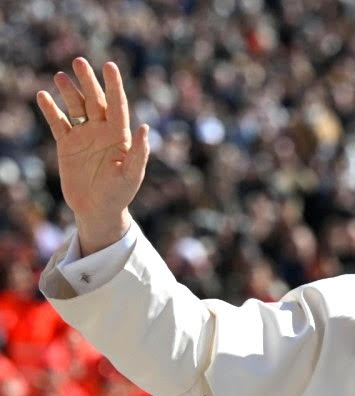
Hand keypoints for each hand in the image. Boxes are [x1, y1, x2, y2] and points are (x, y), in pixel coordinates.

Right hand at [36, 57, 148, 253]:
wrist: (98, 209)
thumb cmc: (119, 194)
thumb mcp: (131, 175)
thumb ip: (139, 153)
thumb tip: (144, 127)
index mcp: (120, 135)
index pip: (118, 105)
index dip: (114, 86)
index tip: (110, 66)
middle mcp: (102, 131)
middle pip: (95, 100)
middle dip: (88, 82)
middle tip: (79, 62)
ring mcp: (84, 136)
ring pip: (76, 107)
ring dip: (68, 91)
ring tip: (61, 76)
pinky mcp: (67, 145)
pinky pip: (58, 123)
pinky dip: (51, 110)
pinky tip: (43, 96)